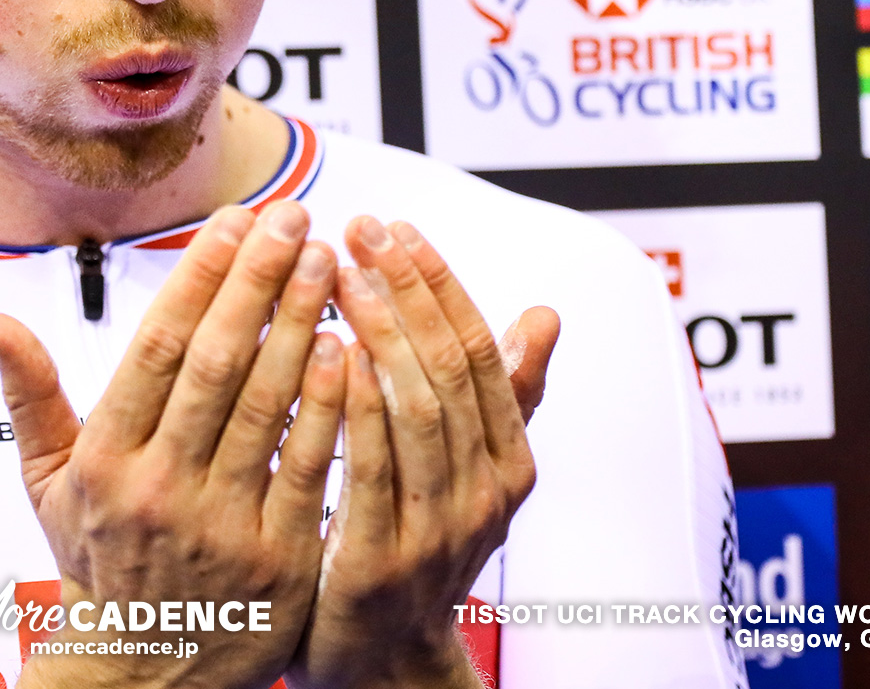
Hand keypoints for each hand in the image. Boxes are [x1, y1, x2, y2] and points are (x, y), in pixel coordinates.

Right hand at [0, 201, 345, 688]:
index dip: (199, 277)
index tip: (235, 218)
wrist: (145, 672)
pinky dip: (328, 406)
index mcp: (105, 460)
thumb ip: (29, 395)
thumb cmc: (99, 560)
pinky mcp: (278, 559)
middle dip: (258, 281)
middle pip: (215, 364)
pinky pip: (309, 467)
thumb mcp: (47, 482)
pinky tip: (347, 349)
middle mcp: (159, 489)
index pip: (155, 348)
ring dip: (301, 325)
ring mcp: (222, 526)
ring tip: (326, 262)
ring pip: (267, 407)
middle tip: (293, 216)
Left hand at [289, 218, 560, 688]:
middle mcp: (484, 494)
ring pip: (418, 411)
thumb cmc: (414, 548)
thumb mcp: (469, 474)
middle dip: (406, 290)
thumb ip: (504, 398)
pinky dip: (353, 406)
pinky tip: (324, 351)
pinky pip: (370, 469)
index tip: (396, 225)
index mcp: (509, 463)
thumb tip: (545, 313)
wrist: (382, 662)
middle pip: (452, 370)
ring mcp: (437, 531)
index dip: (441, 283)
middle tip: (359, 227)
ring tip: (339, 271)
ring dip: (379, 331)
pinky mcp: (382, 563)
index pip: (483, 352)